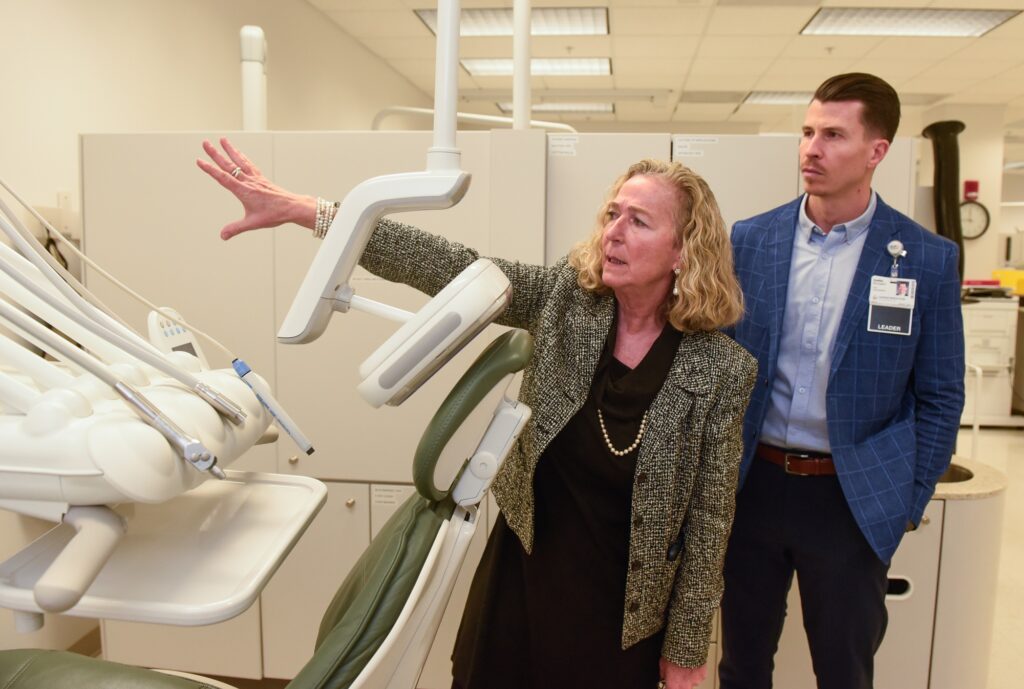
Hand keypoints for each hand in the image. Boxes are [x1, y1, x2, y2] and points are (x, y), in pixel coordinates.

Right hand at [196, 137, 315, 239]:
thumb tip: (222, 236)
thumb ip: (236, 228)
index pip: (223, 178)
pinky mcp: (261, 178)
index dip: (210, 169)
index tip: (199, 161)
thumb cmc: (274, 215)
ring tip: (222, 139)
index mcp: (244, 190)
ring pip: (240, 161)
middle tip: (205, 142)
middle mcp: (248, 181)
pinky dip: (242, 157)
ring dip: (230, 150)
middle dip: (216, 154)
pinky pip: (249, 164)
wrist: (292, 207)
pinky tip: (238, 153)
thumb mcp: (253, 223)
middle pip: (229, 165)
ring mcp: (255, 178)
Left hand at [659, 657, 707, 688]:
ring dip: (688, 676)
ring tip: (685, 665)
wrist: (686, 646)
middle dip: (680, 682)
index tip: (670, 682)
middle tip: (678, 673)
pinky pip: (698, 675)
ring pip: (691, 681)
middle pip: (683, 687)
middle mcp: (685, 686)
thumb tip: (663, 677)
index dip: (670, 685)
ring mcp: (695, 681)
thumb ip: (663, 674)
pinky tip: (692, 663)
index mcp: (674, 685)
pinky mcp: (702, 676)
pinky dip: (696, 671)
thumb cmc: (674, 654)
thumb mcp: (662, 664)